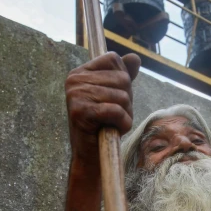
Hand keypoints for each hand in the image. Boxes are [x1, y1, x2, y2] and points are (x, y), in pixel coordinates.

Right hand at [65, 52, 140, 166]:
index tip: (114, 97)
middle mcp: (74, 80)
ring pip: (122, 96)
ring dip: (126, 113)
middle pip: (122, 78)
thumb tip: (135, 57)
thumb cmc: (104, 123)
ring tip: (112, 122)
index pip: (114, 59)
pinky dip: (123, 122)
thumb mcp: (115, 95)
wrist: (91, 154)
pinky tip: (114, 128)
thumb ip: (123, 75)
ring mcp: (75, 95)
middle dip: (127, 99)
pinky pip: (116, 110)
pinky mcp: (80, 111)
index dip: (123, 78)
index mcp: (79, 72)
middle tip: (114, 114)